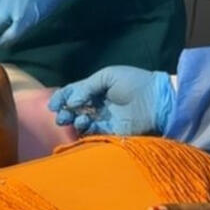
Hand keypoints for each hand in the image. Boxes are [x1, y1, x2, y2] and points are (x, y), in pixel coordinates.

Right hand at [49, 66, 174, 135]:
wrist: (156, 99)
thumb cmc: (134, 82)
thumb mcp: (108, 76)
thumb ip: (87, 87)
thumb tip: (71, 102)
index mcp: (96, 88)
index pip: (73, 93)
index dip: (62, 98)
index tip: (53, 105)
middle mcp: (97, 104)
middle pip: (73, 110)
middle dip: (63, 112)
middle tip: (60, 114)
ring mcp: (103, 119)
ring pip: (80, 122)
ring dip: (72, 120)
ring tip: (74, 118)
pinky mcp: (110, 132)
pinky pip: (91, 133)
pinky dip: (84, 129)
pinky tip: (84, 122)